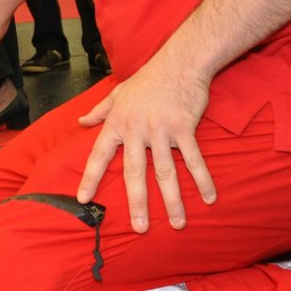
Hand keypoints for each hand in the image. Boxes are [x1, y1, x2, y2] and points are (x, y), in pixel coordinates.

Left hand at [74, 58, 215, 232]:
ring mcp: (161, 130)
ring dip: (172, 200)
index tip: (83, 200)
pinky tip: (209, 199)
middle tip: (139, 228)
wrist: (179, 62)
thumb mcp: (118, 93)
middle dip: (137, 203)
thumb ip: (99, 110)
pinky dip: (202, 180)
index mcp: (117, 123)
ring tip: (177, 224)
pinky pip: (194, 159)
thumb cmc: (148, 78)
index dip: (90, 178)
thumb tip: (81, 121)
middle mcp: (136, 130)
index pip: (99, 155)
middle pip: (135, 173)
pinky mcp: (185, 128)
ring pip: (166, 172)